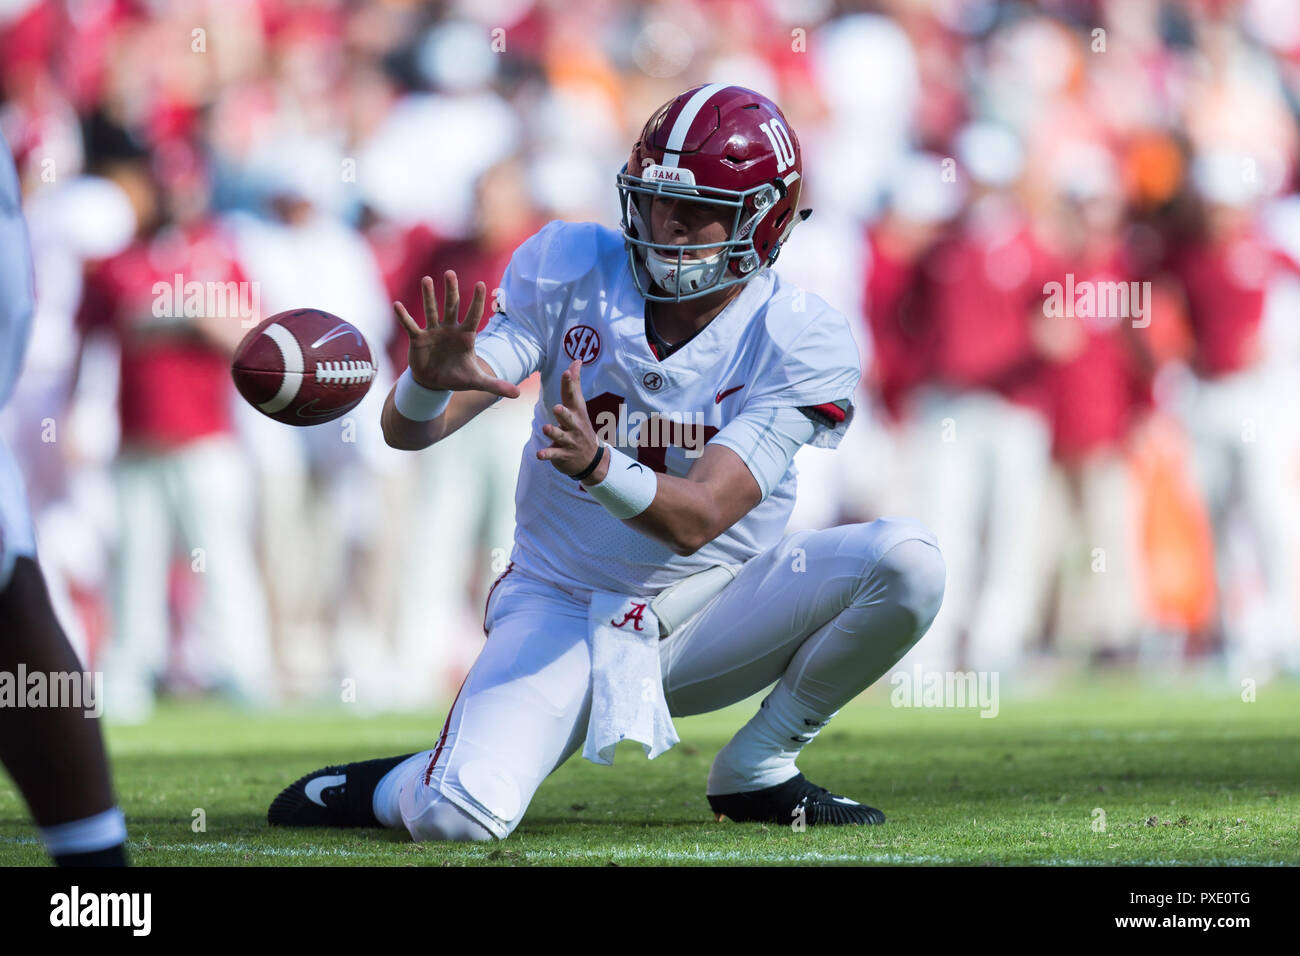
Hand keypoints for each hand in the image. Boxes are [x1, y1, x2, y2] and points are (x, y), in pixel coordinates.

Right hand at [393, 272, 519, 398]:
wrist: (435, 383)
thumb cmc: (458, 377)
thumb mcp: (477, 382)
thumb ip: (495, 385)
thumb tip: (517, 395)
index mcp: (466, 336)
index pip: (473, 315)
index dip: (477, 301)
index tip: (482, 284)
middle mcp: (450, 329)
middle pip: (451, 306)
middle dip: (451, 290)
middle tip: (450, 273)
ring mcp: (433, 331)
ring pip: (431, 310)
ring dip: (428, 296)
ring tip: (426, 280)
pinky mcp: (418, 339)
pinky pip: (411, 325)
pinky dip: (404, 317)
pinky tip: (397, 305)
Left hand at [538, 359, 604, 479]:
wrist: (591, 460)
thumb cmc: (580, 427)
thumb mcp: (579, 407)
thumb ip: (574, 384)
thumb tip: (576, 361)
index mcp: (576, 412)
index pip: (573, 396)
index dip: (570, 384)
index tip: (567, 372)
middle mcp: (574, 426)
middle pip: (568, 418)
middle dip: (563, 413)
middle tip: (557, 407)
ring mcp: (569, 441)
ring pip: (560, 436)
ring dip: (553, 432)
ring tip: (546, 428)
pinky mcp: (562, 454)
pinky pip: (554, 454)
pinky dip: (547, 454)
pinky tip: (539, 454)